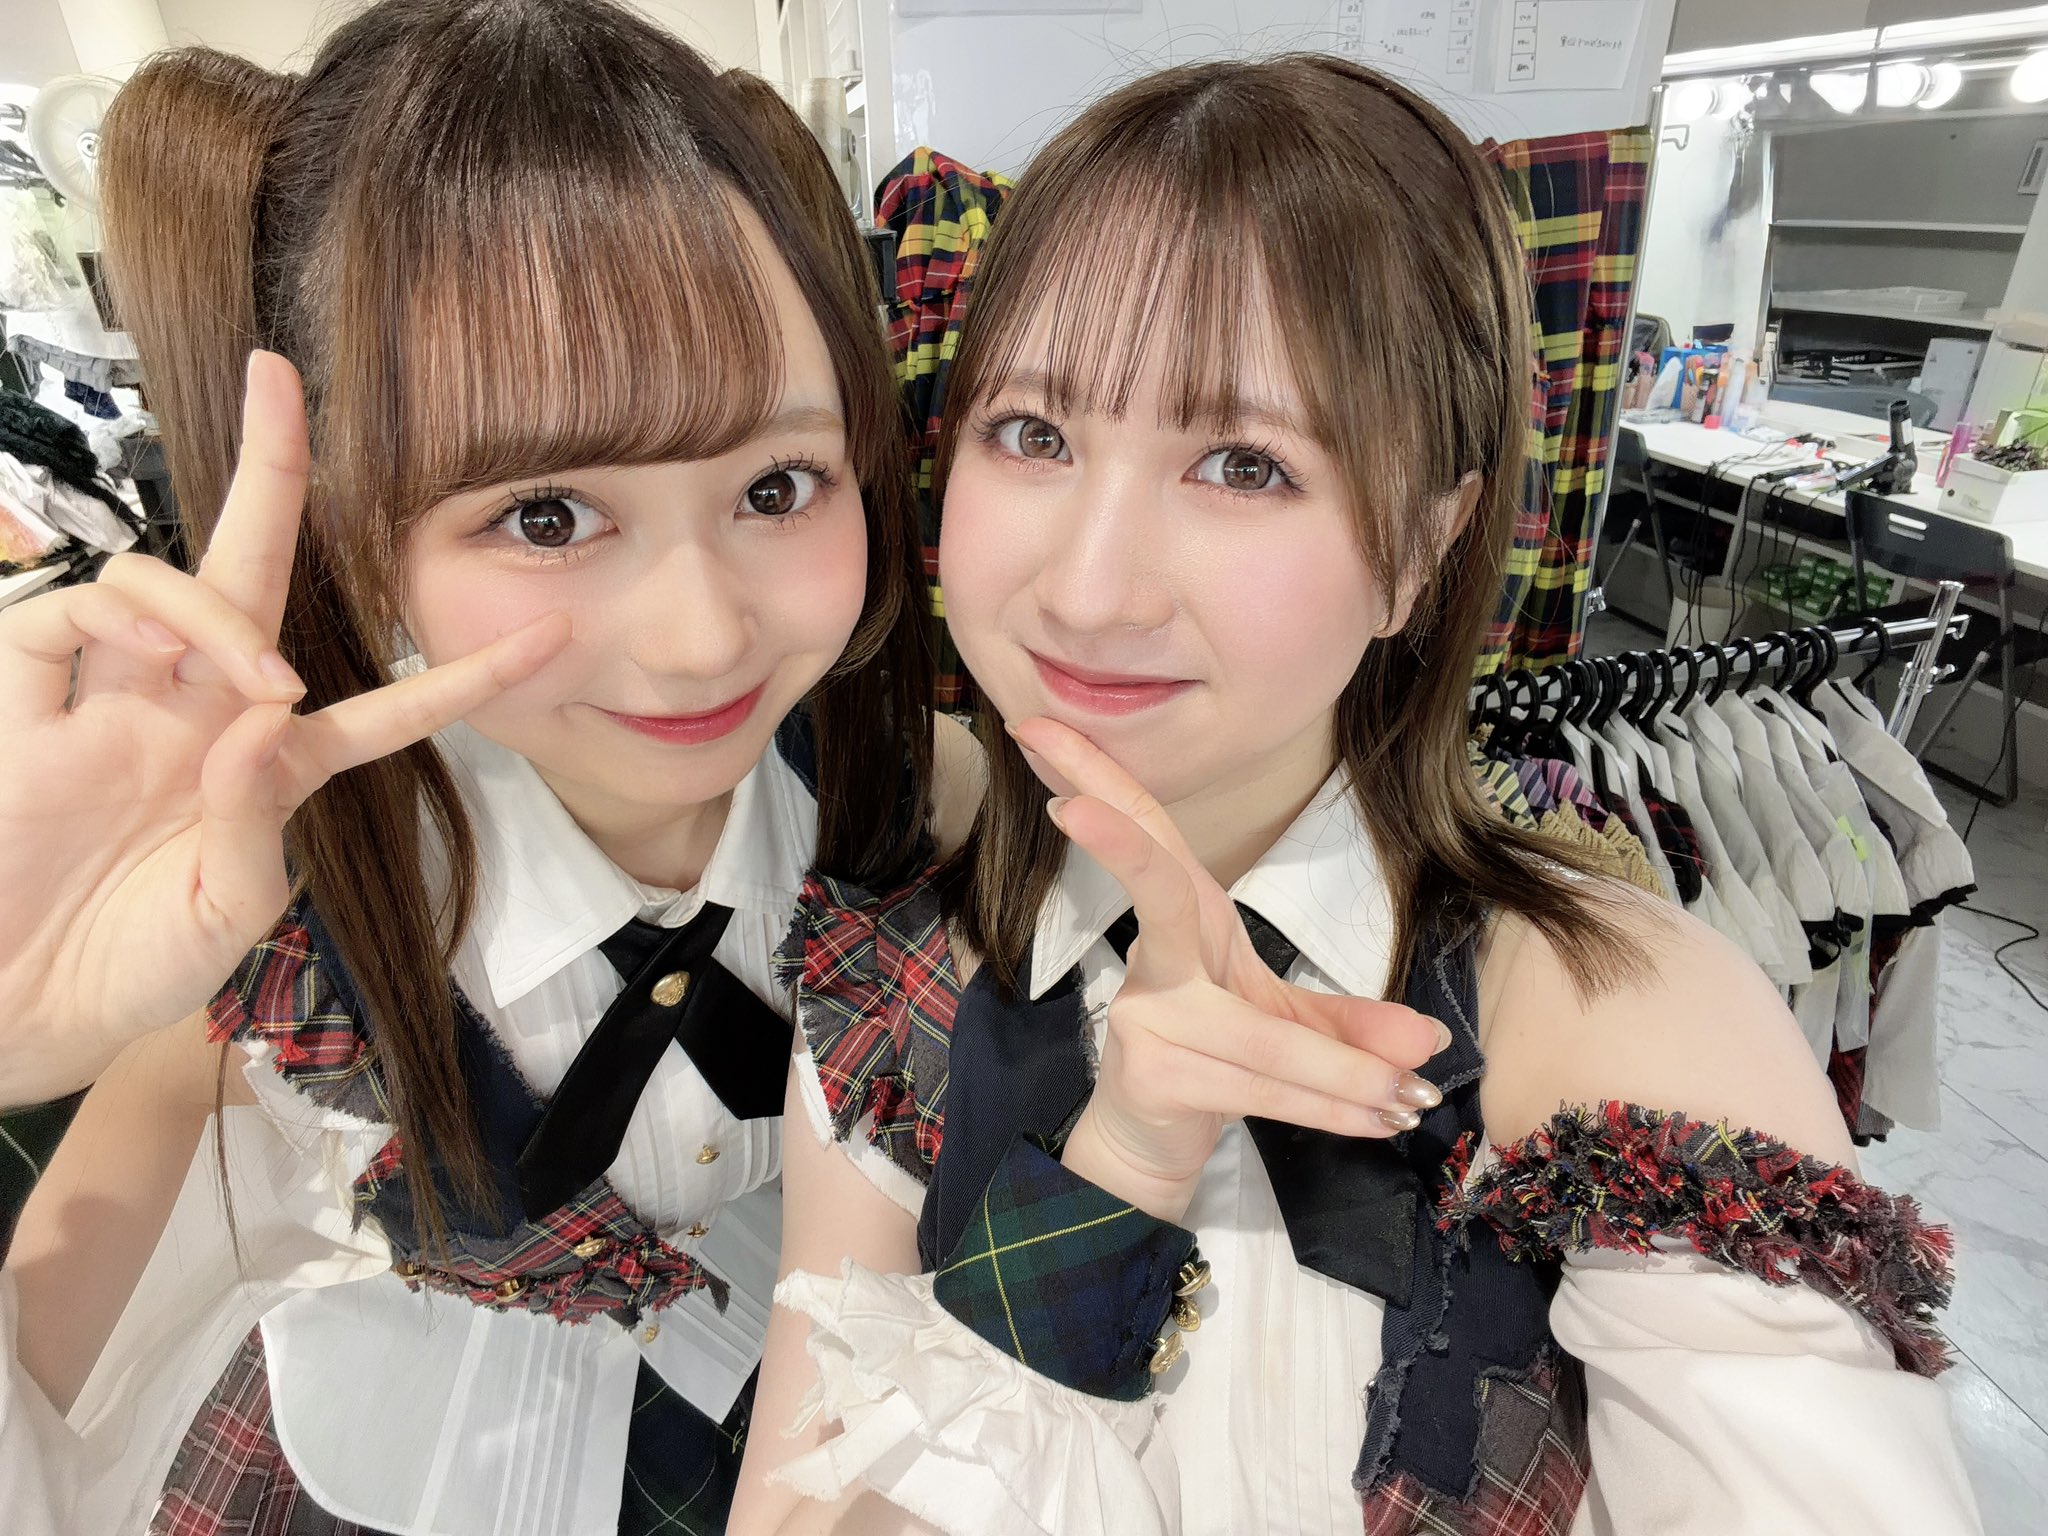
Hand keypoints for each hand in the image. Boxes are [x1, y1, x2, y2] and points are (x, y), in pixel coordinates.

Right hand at [0, 352, 569, 1106]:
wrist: (9, 1013)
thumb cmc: (125, 969)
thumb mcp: (226, 908)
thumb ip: (260, 815)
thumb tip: (270, 708)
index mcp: (265, 766)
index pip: (381, 704)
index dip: (462, 676)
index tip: (553, 639)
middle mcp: (194, 709)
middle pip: (247, 566)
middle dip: (267, 469)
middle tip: (281, 374)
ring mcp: (111, 693)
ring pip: (173, 583)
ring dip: (226, 614)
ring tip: (259, 686)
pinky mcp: (28, 690)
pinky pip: (85, 611)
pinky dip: (143, 624)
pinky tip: (174, 668)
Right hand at [1010, 718, 1446, 1222]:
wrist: (1152, 1143)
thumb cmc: (1210, 1058)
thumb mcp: (1282, 1022)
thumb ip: (1348, 1023)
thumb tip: (1424, 1038)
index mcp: (1190, 918)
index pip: (1149, 831)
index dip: (1099, 777)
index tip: (1038, 732)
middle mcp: (1160, 957)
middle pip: (1153, 889)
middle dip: (1118, 849)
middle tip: (1068, 811)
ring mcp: (1148, 1016)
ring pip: (1263, 1038)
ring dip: (1344, 1074)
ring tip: (1408, 1099)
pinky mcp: (1155, 1074)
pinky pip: (1260, 1088)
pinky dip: (1329, 1109)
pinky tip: (1376, 1122)